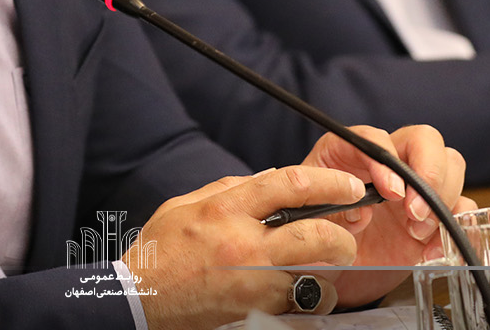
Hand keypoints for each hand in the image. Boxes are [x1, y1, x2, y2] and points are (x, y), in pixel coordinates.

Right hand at [126, 165, 362, 329]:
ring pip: (315, 275)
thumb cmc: (160, 252)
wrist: (139, 300)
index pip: (289, 184)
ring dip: (328, 273)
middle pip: (314, 233)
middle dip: (340, 235)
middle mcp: (242, 243)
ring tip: (326, 269)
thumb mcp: (185, 205)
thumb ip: (228, 189)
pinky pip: (300, 304)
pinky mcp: (253, 310)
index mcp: (225, 209)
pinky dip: (311, 300)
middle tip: (345, 238)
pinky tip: (306, 294)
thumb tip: (269, 178)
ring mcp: (250, 281)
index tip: (349, 186)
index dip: (329, 182)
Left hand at [301, 124, 470, 307]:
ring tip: (417, 231)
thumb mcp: (310, 221)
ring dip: (442, 198)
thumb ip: (330, 210)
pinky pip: (462, 208)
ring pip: (451, 165)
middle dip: (428, 173)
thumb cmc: (318, 238)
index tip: (389, 191)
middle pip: (425, 140)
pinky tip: (431, 249)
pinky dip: (455, 227)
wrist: (333, 272)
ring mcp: (415, 188)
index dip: (387, 160)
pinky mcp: (434, 216)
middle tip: (412, 212)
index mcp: (351, 155)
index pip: (376, 139)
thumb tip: (359, 211)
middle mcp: (389, 164)